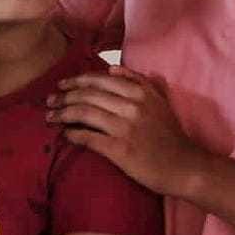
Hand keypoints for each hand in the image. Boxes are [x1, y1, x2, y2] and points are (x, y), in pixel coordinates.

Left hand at [47, 65, 204, 196]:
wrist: (185, 166)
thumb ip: (138, 81)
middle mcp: (131, 106)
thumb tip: (111, 68)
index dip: (75, 81)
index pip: (98, 80)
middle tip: (50, 101)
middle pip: (87, 95)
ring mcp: (125, 128)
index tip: (61, 85)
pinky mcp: (120, 150)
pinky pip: (88, 137)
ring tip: (50, 117)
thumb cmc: (170, 135)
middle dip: (63, 97)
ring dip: (62, 114)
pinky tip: (65, 134)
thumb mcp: (159, 100)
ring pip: (84, 113)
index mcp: (139, 92)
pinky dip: (73, 133)